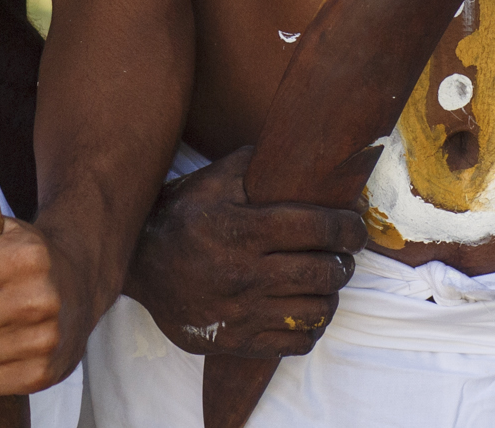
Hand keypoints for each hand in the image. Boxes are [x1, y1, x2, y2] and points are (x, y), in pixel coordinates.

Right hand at [126, 147, 363, 360]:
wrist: (139, 264)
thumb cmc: (181, 216)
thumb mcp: (213, 180)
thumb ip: (255, 165)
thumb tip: (300, 150)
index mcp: (245, 229)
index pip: (319, 229)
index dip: (349, 228)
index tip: (355, 228)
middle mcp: (247, 273)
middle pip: (324, 273)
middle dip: (344, 263)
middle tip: (342, 255)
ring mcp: (242, 312)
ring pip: (316, 311)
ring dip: (330, 295)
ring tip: (325, 282)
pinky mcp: (236, 340)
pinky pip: (295, 343)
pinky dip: (311, 328)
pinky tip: (305, 310)